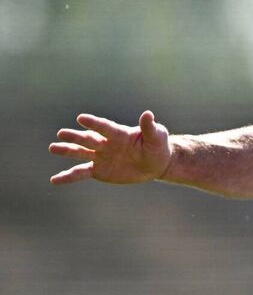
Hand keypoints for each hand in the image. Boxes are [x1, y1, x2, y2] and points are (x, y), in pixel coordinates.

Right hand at [49, 111, 171, 185]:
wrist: (155, 164)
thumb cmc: (157, 146)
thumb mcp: (157, 137)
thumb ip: (149, 128)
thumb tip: (148, 114)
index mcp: (119, 134)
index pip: (105, 127)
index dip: (94, 123)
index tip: (81, 118)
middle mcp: (106, 143)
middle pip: (88, 139)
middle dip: (76, 137)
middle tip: (62, 133)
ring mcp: (100, 156)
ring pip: (80, 153)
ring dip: (67, 151)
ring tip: (53, 148)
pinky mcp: (98, 170)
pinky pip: (81, 173)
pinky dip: (68, 176)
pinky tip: (54, 180)